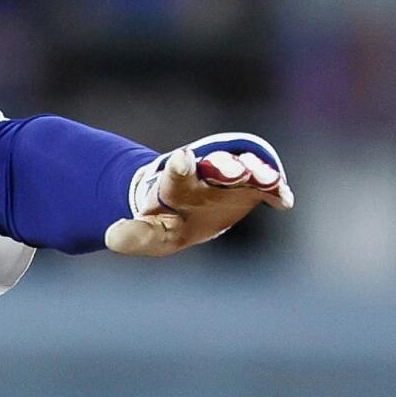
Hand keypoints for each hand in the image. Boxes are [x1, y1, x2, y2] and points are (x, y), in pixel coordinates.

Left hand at [104, 134, 294, 256]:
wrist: (186, 211)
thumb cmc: (164, 221)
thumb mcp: (148, 233)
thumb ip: (134, 234)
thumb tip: (112, 236)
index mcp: (176, 183)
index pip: (177, 173)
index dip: (181, 168)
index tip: (183, 160)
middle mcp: (206, 174)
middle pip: (218, 165)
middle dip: (226, 166)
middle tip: (234, 171)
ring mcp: (234, 179)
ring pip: (248, 169)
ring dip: (257, 172)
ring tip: (266, 180)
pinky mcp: (256, 189)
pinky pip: (270, 187)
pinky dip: (277, 191)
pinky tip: (283, 202)